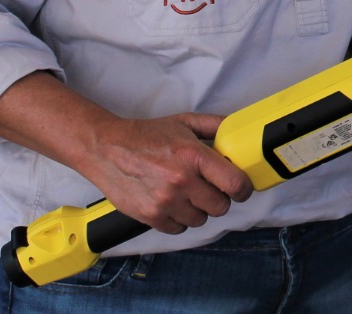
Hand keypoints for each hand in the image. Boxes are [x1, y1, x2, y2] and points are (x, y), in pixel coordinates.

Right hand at [83, 112, 254, 233]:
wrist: (107, 149)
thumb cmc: (146, 136)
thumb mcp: (184, 122)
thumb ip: (215, 125)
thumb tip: (238, 131)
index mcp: (193, 156)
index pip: (235, 183)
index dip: (244, 188)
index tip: (242, 187)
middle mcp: (181, 181)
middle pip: (221, 207)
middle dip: (220, 198)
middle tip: (210, 187)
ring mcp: (165, 202)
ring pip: (201, 219)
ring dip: (198, 209)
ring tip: (187, 193)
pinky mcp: (150, 216)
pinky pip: (179, 228)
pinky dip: (179, 219)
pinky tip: (172, 202)